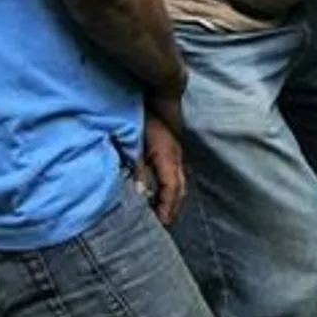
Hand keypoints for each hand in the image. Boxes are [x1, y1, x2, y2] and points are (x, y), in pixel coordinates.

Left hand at [139, 110, 185, 226]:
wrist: (158, 91)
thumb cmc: (144, 115)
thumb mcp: (137, 142)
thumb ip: (138, 168)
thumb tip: (140, 194)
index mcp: (168, 157)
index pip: (172, 190)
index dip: (166, 209)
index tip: (160, 224)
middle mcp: (176, 157)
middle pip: (179, 189)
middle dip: (171, 209)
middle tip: (161, 225)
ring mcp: (176, 152)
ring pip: (179, 182)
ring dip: (171, 199)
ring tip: (160, 212)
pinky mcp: (172, 148)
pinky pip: (175, 174)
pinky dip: (169, 188)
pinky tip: (157, 191)